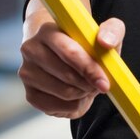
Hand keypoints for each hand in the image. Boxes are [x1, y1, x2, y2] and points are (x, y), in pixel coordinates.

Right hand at [19, 0, 124, 118]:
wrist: (61, 51)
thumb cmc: (85, 41)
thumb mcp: (103, 31)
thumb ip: (112, 30)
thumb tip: (105, 42)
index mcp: (48, 31)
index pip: (70, 53)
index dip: (90, 69)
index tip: (105, 83)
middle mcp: (31, 50)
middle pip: (67, 75)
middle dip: (89, 84)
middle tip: (99, 83)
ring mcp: (27, 72)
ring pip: (63, 93)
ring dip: (83, 94)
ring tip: (88, 85)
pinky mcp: (29, 93)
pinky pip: (56, 108)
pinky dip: (73, 106)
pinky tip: (77, 95)